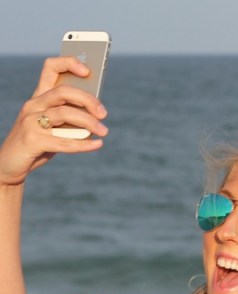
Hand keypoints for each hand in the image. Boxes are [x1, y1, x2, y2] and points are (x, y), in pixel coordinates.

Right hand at [0, 57, 107, 186]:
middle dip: (88, 100)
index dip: (69, 63)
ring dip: (89, 123)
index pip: (51, 68)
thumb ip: (70, 117)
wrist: (11, 164)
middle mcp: (33, 105)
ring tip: (104, 131)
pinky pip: (63, 141)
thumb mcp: (54, 126)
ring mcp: (30, 121)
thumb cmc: (38, 142)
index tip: (88, 71)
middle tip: (104, 113)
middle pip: (63, 91)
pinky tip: (97, 144)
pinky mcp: (32, 140)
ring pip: (64, 114)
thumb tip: (97, 114)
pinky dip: (83, 144)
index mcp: (39, 97)